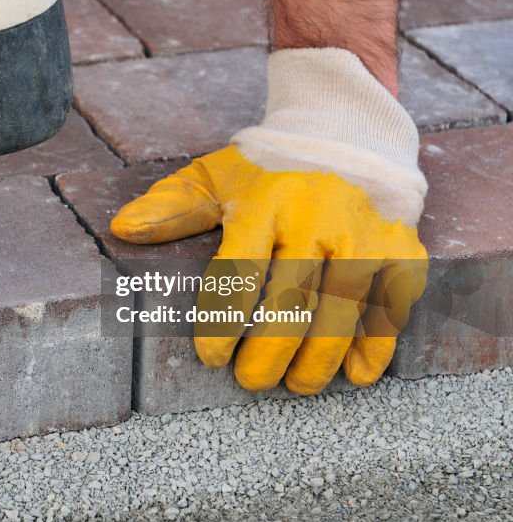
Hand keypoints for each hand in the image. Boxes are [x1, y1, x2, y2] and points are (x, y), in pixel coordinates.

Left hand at [110, 48, 428, 394]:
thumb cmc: (268, 170)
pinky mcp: (400, 247)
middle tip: (250, 381)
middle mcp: (317, 218)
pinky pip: (390, 303)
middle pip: (291, 301)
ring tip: (296, 385)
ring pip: (342, 311)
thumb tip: (121, 229)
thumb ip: (171, 206)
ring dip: (318, 358)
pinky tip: (355, 373)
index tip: (210, 356)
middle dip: (268, 351)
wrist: (346, 136)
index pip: (240, 271)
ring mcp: (363, 234)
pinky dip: (376, 343)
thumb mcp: (215, 177)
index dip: (223, 321)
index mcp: (266, 204)